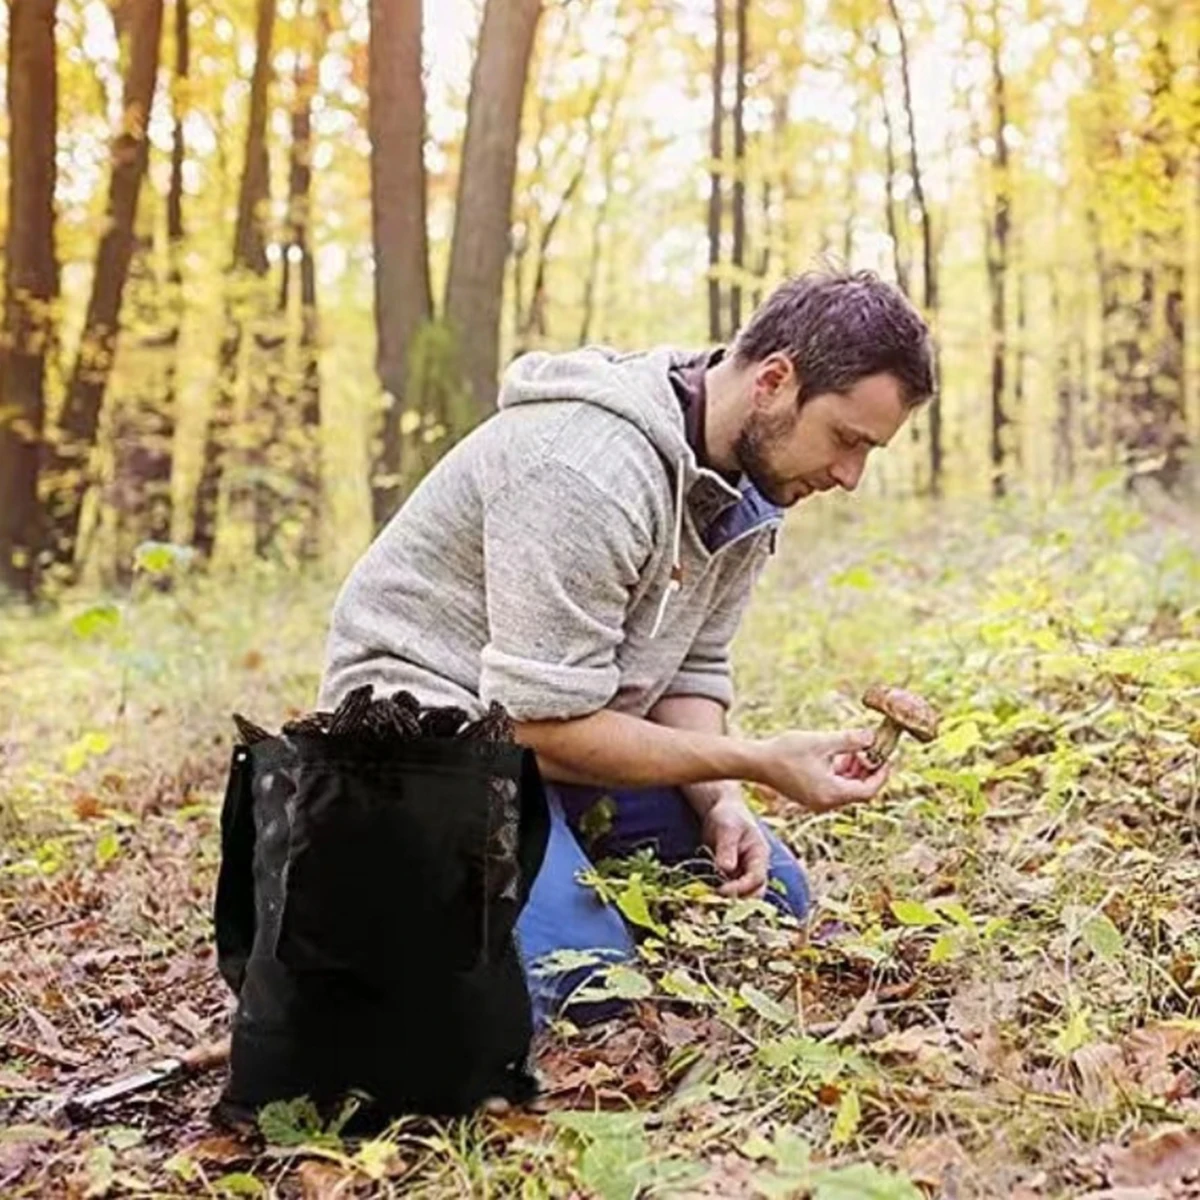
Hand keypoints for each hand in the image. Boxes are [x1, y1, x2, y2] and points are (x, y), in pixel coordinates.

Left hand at [700, 790, 769, 897]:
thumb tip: (725, 869)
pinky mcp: (731, 879)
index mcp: (760, 856)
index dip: (741, 888)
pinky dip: (720, 898)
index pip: (757, 878)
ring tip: (708, 903)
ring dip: (728, 902)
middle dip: (738, 902)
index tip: (721, 891)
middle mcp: (755, 869)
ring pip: (742, 897)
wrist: (721, 812)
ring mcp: (744, 875)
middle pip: (754, 894)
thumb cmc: (728, 815)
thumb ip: (727, 848)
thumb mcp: (727, 828)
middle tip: (716, 903)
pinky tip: (705, 898)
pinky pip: (729, 893)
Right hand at [754, 728, 890, 812]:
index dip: (882, 774)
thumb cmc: (786, 752)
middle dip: (868, 770)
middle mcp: (826, 803)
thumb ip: (850, 741)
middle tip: (873, 749)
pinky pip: (834, 788)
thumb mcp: (822, 742)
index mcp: (832, 793)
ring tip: (855, 749)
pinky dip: (840, 773)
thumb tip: (872, 738)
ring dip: (854, 771)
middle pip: (859, 791)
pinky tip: (838, 755)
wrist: (756, 762)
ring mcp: (817, 801)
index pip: (868, 790)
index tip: (887, 756)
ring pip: (846, 789)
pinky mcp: (809, 796)